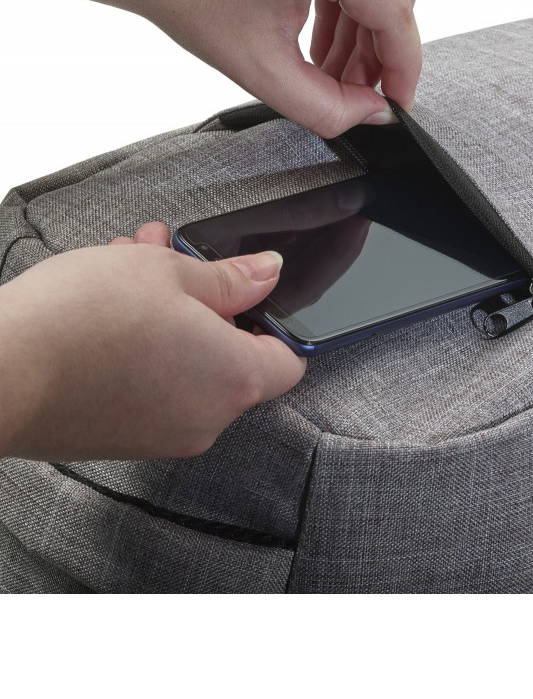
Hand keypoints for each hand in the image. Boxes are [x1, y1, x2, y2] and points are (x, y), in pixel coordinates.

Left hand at [0, 0, 420, 137]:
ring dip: (361, 25)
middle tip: (354, 90)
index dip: (402, 70)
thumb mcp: (258, 66)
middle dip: (380, 49)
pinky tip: (315, 32)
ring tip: (326, 67)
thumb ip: (327, 107)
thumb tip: (370, 113)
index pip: (396, 15)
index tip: (395, 103)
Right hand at [0, 223, 304, 461]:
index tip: (249, 294)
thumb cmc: (78, 322)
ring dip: (165, 314)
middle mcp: (206, 419)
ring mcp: (161, 435)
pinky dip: (140, 348)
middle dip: (202, 299)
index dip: (274, 322)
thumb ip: (229, 276)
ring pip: (184, 364)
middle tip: (171, 259)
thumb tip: (267, 274)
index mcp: (234, 379)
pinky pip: (150, 387)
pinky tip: (104, 308)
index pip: (287, 360)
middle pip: (229, 356)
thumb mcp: (166, 271)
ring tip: (126, 266)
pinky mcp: (120, 439)